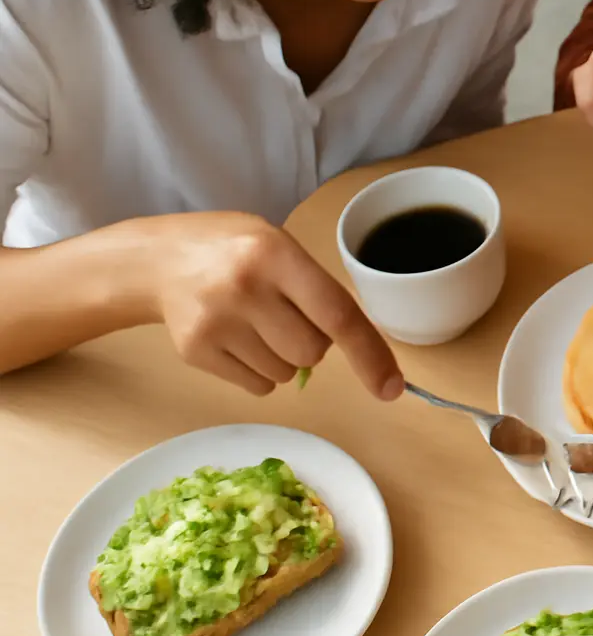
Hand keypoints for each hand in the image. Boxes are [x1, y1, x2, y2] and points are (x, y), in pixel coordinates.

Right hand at [139, 213, 402, 399]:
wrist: (157, 260)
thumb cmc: (235, 252)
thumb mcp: (278, 246)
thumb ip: (316, 289)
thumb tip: (359, 350)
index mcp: (276, 254)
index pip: (337, 314)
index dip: (370, 354)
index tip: (392, 388)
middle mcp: (246, 288)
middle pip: (311, 352)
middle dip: (310, 342)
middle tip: (283, 314)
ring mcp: (216, 323)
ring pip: (285, 373)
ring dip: (282, 357)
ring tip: (254, 323)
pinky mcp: (195, 352)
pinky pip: (258, 386)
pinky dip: (258, 371)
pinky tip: (236, 338)